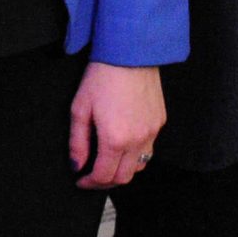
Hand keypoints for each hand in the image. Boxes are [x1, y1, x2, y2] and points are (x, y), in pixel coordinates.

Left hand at [69, 61, 164, 187]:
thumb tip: (77, 165)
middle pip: (124, 178)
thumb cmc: (102, 77)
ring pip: (139, 166)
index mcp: (115, 139)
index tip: (81, 180)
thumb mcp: (80, 109)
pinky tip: (123, 144)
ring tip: (108, 162)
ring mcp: (152, 132)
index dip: (90, 183)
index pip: (104, 176)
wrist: (130, 53)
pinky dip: (135, 154)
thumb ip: (78, 142)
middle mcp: (138, 140)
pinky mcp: (160, 122)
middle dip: (106, 182)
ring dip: (123, 170)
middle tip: (93, 176)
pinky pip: (149, 148)